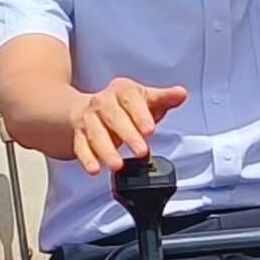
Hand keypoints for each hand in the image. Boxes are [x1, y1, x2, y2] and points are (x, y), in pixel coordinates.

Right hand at [70, 77, 187, 173]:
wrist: (93, 108)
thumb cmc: (126, 106)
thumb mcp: (146, 99)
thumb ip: (164, 98)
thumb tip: (180, 94)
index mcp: (122, 90)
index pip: (130, 99)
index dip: (140, 115)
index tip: (150, 129)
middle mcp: (103, 102)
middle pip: (113, 117)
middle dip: (127, 135)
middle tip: (141, 151)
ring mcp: (89, 119)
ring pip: (96, 134)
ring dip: (106, 150)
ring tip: (117, 164)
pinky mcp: (79, 135)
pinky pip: (80, 147)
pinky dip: (87, 159)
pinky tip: (95, 169)